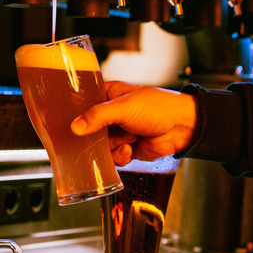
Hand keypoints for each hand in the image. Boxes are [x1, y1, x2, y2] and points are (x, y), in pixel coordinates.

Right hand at [70, 81, 196, 165]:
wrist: (182, 128)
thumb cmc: (158, 108)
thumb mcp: (124, 107)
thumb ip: (97, 116)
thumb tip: (75, 127)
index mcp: (108, 95)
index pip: (83, 104)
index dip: (76, 114)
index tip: (70, 123)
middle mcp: (111, 114)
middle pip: (88, 129)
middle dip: (97, 136)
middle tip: (104, 134)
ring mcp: (118, 132)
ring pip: (100, 146)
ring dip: (114, 145)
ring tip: (129, 138)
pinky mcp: (125, 148)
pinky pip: (112, 157)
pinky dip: (121, 155)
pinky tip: (131, 148)